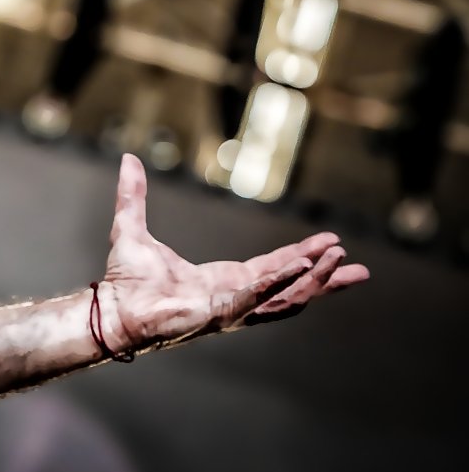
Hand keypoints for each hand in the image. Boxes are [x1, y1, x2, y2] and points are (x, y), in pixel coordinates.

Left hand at [97, 154, 369, 353]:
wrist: (112, 309)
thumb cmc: (124, 280)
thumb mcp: (131, 227)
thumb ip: (133, 195)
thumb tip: (128, 158)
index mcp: (223, 282)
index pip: (274, 268)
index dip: (302, 257)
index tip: (330, 245)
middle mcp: (233, 298)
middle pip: (292, 288)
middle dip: (325, 277)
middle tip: (359, 268)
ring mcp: (231, 309)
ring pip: (285, 296)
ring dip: (314, 278)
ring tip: (341, 260)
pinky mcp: (221, 312)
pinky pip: (259, 295)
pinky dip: (281, 280)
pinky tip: (302, 264)